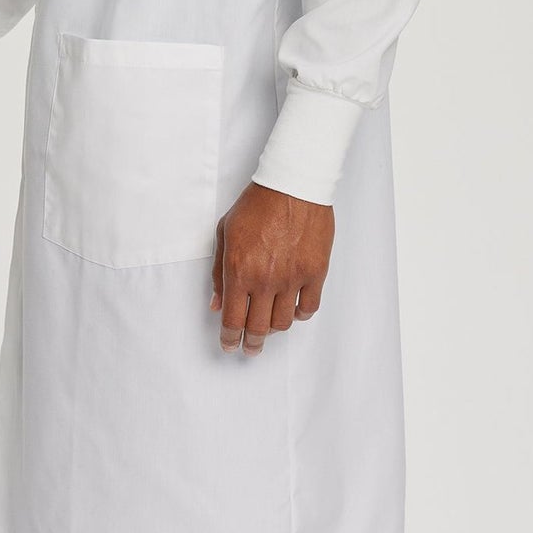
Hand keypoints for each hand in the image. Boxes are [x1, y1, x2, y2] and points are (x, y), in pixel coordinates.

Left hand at [211, 183, 334, 354]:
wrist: (293, 184)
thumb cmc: (257, 204)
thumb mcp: (225, 233)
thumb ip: (218, 272)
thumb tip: (217, 303)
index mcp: (239, 271)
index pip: (233, 320)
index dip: (230, 339)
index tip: (230, 345)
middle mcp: (265, 280)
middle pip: (258, 328)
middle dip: (251, 343)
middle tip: (250, 347)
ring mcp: (292, 278)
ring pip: (283, 322)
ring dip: (274, 329)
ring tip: (270, 326)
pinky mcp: (315, 272)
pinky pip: (309, 307)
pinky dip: (300, 314)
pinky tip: (294, 310)